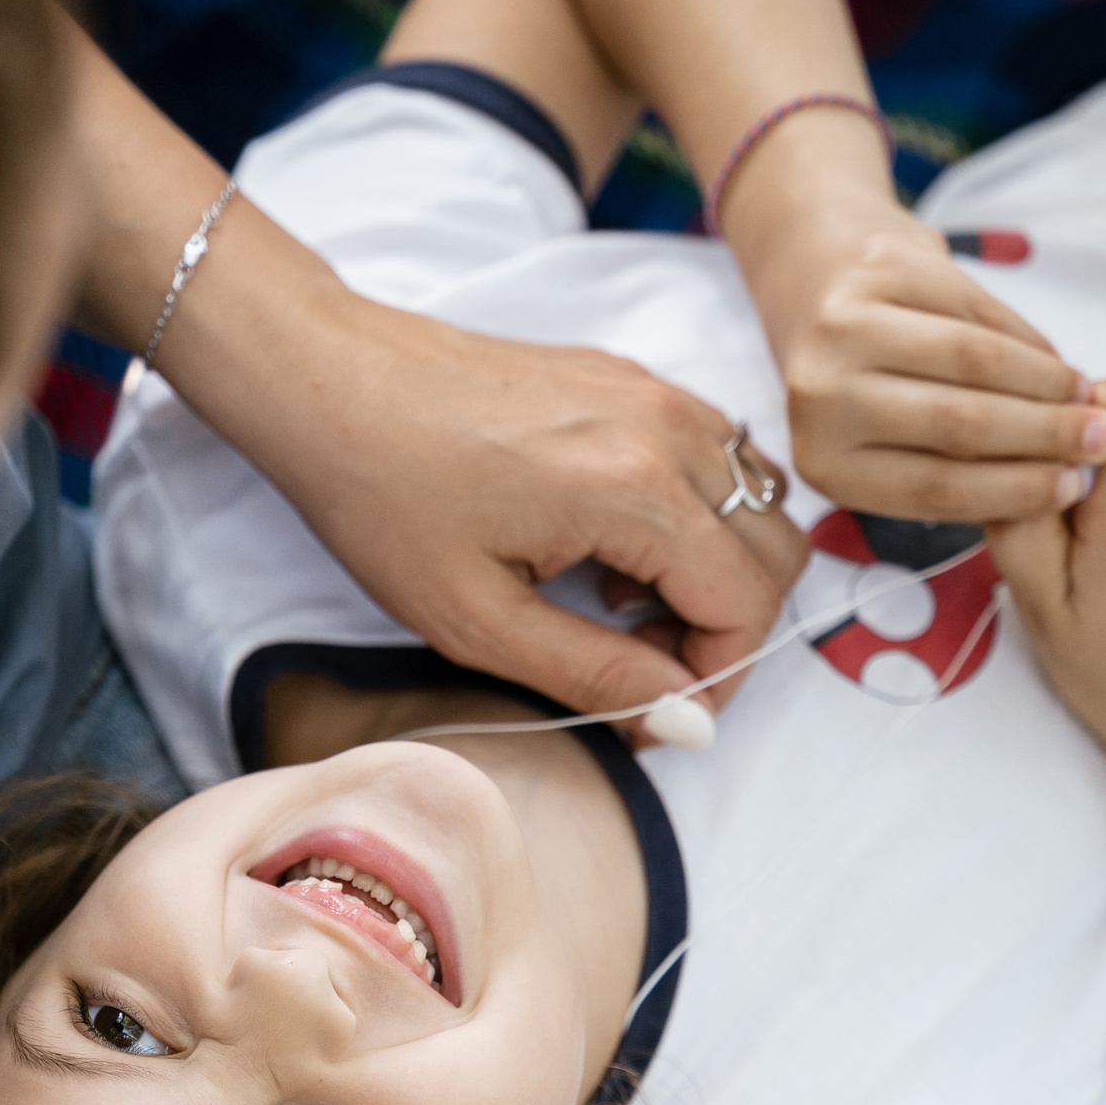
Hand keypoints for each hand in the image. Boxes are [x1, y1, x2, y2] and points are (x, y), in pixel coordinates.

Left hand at [276, 299, 809, 725]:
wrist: (327, 382)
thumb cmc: (383, 500)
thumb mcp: (480, 622)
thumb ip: (599, 677)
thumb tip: (689, 724)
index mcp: (637, 489)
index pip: (748, 604)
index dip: (715, 678)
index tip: (653, 711)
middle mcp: (668, 428)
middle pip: (778, 551)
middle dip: (730, 627)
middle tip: (645, 667)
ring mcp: (654, 393)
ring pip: (758, 501)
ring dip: (717, 570)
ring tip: (620, 606)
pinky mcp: (630, 380)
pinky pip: (714, 459)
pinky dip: (694, 518)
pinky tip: (608, 548)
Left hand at [752, 197, 1105, 522]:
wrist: (819, 278)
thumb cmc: (868, 383)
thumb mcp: (890, 445)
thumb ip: (956, 467)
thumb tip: (1062, 479)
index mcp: (824, 460)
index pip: (932, 488)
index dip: (1014, 491)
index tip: (1073, 488)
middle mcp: (821, 395)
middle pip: (958, 425)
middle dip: (1046, 436)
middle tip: (1104, 440)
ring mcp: (844, 326)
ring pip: (975, 362)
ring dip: (1047, 385)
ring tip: (1088, 399)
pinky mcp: (880, 269)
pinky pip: (976, 309)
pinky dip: (1027, 340)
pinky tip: (1056, 362)